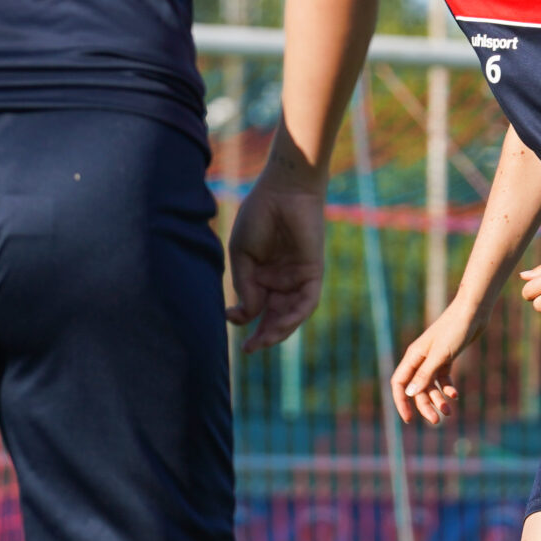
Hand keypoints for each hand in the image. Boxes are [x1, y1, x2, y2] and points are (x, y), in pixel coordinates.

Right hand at [224, 167, 327, 350]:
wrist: (283, 190)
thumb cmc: (259, 215)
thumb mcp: (242, 254)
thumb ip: (245, 285)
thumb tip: (247, 315)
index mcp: (261, 275)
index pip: (254, 306)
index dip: (242, 317)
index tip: (227, 317)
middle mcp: (280, 280)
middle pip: (273, 316)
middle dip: (263, 335)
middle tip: (249, 350)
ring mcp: (297, 277)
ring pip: (290, 314)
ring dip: (278, 330)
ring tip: (262, 342)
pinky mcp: (313, 272)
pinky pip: (306, 302)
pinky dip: (293, 316)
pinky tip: (279, 324)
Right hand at [391, 301, 480, 425]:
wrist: (473, 312)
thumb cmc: (455, 330)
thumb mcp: (441, 355)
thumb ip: (426, 374)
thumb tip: (410, 393)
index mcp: (413, 356)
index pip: (399, 383)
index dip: (401, 402)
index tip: (408, 419)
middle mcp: (420, 359)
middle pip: (416, 389)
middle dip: (425, 406)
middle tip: (437, 421)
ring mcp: (433, 359)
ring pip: (431, 386)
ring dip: (438, 400)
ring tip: (449, 412)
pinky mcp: (447, 358)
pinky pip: (443, 379)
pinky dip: (448, 389)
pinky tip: (455, 395)